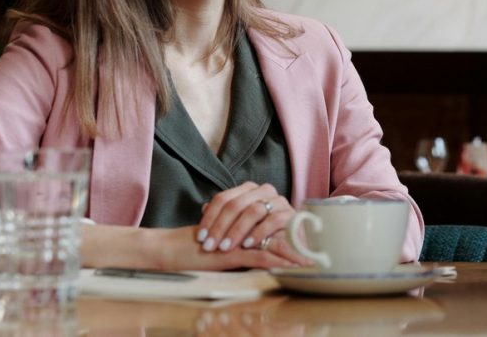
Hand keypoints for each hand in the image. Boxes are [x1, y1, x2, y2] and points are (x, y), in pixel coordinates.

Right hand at [149, 226, 301, 270]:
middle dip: (299, 241)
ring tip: (312, 262)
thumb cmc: (193, 248)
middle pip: (278, 227)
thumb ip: (241, 239)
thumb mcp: (223, 242)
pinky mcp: (232, 252)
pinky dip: (278, 262)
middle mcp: (243, 223)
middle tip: (319, 253)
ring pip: (272, 239)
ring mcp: (238, 236)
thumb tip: (265, 246)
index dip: (294, 230)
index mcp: (243, 218)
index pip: (275, 221)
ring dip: (293, 253)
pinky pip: (260, 254)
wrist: (167, 250)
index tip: (312, 242)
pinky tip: (292, 268)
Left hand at [196, 182, 304, 263]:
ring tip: (226, 247)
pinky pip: (272, 221)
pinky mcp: (291, 214)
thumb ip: (224, 216)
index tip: (201, 237)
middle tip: (209, 247)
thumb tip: (203, 207)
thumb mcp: (238, 225)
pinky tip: (247, 245)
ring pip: (253, 211)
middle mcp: (264, 190)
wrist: (291, 240)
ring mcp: (279, 201)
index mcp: (248, 189)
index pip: (223, 198)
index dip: (209, 218)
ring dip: (237, 231)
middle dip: (220, 227)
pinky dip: (258, 233)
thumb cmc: (260, 233)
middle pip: (236, 204)